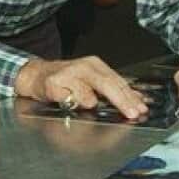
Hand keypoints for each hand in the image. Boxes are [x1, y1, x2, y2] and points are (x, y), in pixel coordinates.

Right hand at [14, 56, 148, 120]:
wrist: (36, 74)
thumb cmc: (66, 79)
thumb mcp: (91, 80)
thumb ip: (111, 89)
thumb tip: (136, 98)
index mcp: (95, 65)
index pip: (117, 81)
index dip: (130, 96)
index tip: (141, 108)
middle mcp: (83, 66)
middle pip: (108, 85)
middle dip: (122, 102)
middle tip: (132, 114)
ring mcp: (68, 74)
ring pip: (88, 96)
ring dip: (90, 104)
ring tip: (84, 103)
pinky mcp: (53, 85)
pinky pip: (69, 100)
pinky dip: (72, 104)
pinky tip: (68, 100)